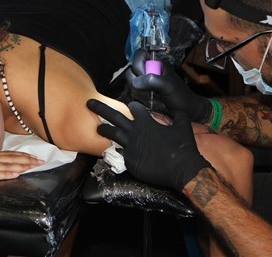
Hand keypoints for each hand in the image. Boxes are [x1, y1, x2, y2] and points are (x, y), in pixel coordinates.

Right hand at [0, 151, 43, 185]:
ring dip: (20, 165)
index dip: (21, 155)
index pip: (6, 155)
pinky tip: (15, 173)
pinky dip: (5, 173)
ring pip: (5, 165)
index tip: (34, 157)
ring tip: (33, 166)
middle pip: (9, 158)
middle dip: (26, 160)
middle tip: (41, 161)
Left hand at [87, 99, 210, 190]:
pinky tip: (109, 150)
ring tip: (97, 127)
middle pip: (113, 116)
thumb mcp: (183, 125)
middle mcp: (135, 132)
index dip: (131, 107)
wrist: (181, 169)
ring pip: (111, 134)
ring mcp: (130, 146)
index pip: (133, 108)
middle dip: (100, 108)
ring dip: (103, 129)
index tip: (129, 107)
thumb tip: (181, 109)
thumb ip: (179, 115)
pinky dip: (115, 150)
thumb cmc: (183, 147)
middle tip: (88, 103)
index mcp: (146, 122)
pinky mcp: (129, 161)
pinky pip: (119, 153)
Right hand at [129, 48, 212, 122]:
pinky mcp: (142, 96)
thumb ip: (152, 80)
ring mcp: (144, 85)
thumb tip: (134, 82)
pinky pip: (133, 97)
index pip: (139, 55)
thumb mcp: (168, 85)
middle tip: (153, 91)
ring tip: (156, 98)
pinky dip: (142, 102)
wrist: (186, 113)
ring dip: (142, 95)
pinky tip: (152, 104)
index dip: (139, 65)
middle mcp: (148, 72)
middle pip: (131, 72)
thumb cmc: (181, 96)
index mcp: (156, 63)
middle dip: (139, 84)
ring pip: (131, 86)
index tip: (144, 75)